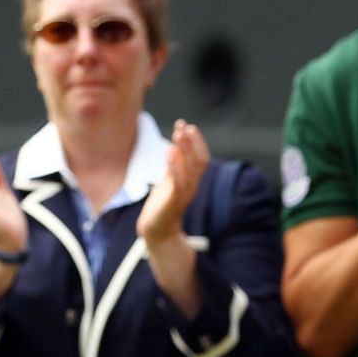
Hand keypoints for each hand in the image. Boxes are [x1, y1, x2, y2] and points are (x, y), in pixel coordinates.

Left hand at [136, 119, 209, 246]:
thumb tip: (177, 145)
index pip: (202, 158)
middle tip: (183, 125)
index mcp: (192, 181)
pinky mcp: (173, 203)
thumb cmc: (162, 205)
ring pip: (191, 170)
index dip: (197, 141)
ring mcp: (184, 195)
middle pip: (199, 161)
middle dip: (192, 142)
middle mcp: (192, 187)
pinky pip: (179, 183)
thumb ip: (175, 166)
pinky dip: (176, 166)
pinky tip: (170, 152)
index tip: (187, 125)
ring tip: (178, 133)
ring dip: (185, 149)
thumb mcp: (170, 181)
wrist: (155, 231)